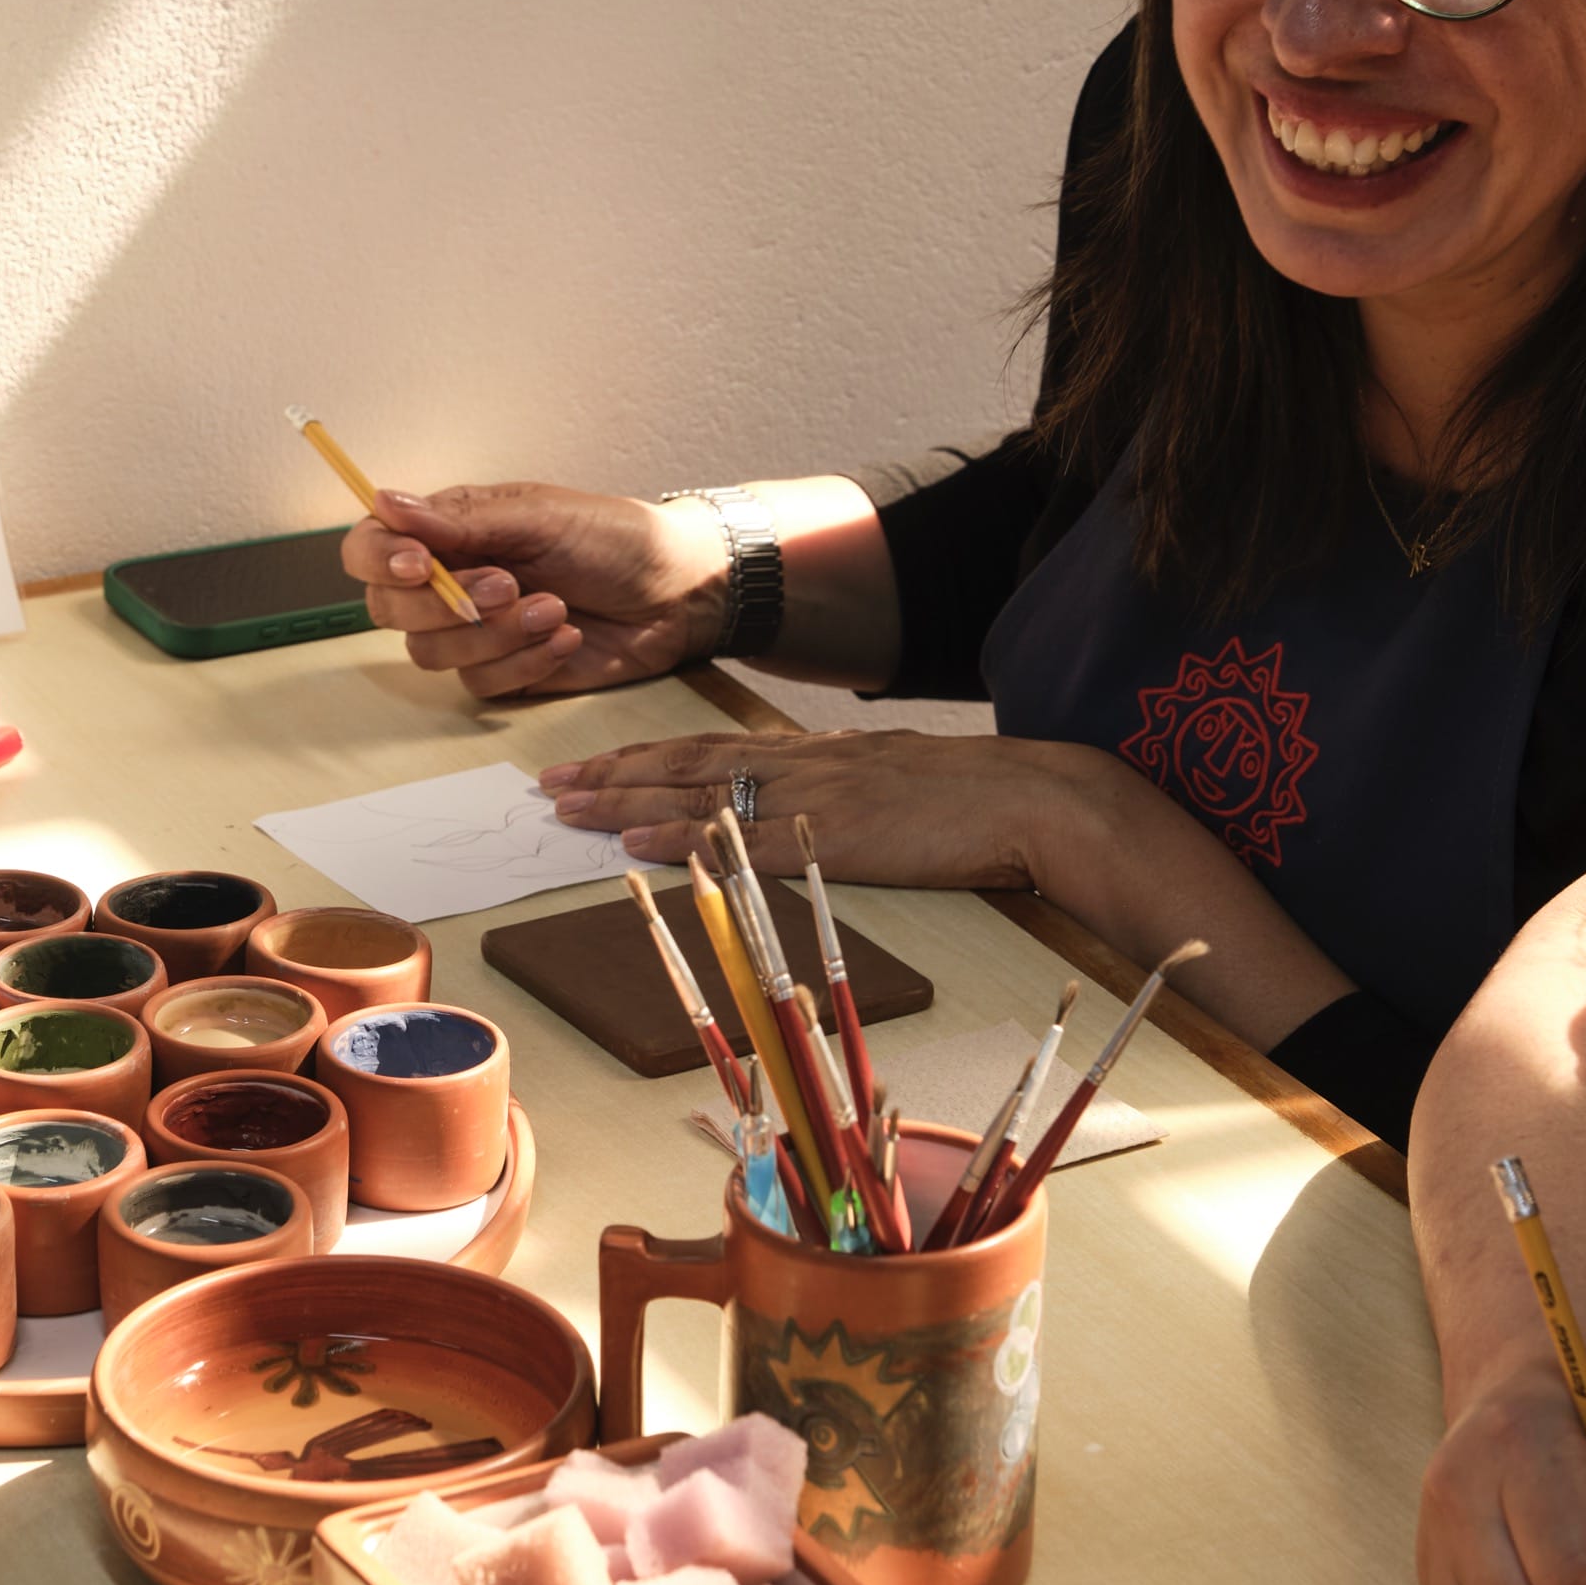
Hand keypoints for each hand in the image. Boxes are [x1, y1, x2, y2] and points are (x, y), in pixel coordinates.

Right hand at [341, 482, 728, 698]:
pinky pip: (479, 684)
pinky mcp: (505, 672)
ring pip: (432, 653)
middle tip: (511, 586)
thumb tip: (384, 501)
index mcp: (450, 530)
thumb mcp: (541, 518)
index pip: (371, 547)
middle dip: (445, 604)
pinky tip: (567, 639)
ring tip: (555, 610)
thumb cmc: (615, 538)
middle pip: (387, 609)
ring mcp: (475, 631)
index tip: (417, 564)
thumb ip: (461, 520)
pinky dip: (525, 664)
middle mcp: (451, 580)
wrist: (676, 592)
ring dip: (493, 636)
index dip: (379, 560)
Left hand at [538, 726, 1104, 884]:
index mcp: (821, 751)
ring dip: (626, 796)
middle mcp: (806, 762)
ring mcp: (817, 797)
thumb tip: (800, 807)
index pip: (715, 746)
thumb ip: (844, 789)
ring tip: (568, 803)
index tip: (595, 761)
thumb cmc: (977, 798)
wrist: (1035, 798)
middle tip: (550, 780)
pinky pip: (742, 838)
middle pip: (689, 761)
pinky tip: (639, 838)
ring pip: (700, 790)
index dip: (648, 754)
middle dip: (614, 769)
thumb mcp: (897, 780)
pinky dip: (684, 837)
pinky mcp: (834, 838)